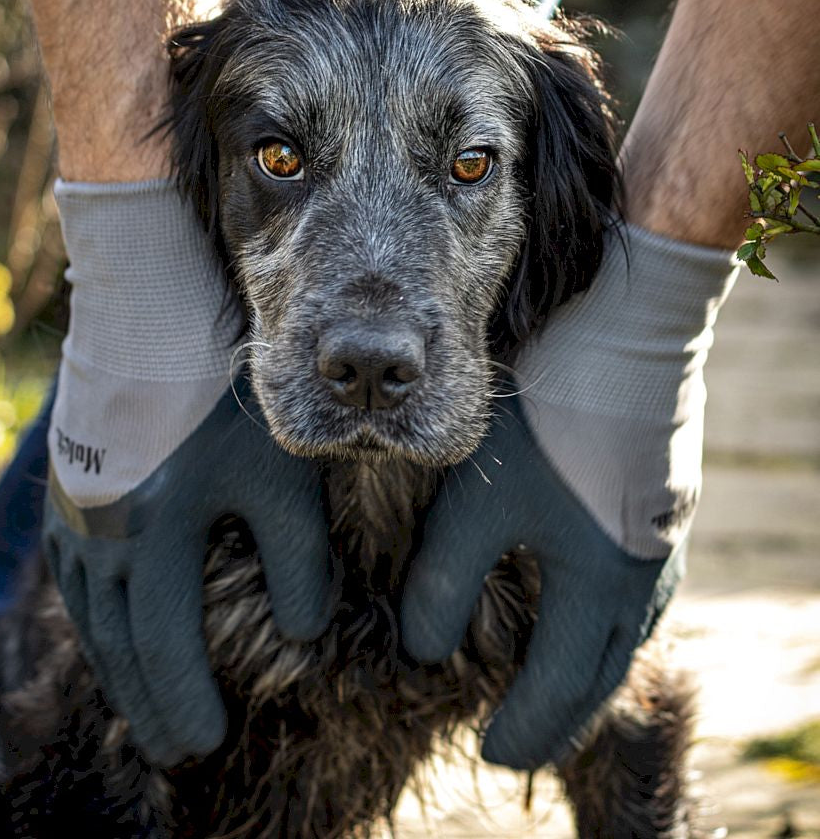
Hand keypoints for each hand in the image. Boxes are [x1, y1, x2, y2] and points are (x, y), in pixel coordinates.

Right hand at [44, 372, 329, 766]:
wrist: (158, 316)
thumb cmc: (230, 396)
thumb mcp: (280, 478)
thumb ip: (298, 561)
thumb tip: (304, 631)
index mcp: (153, 538)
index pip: (165, 648)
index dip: (185, 702)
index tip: (207, 743)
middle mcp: (101, 536)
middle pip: (119, 643)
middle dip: (146, 703)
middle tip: (169, 750)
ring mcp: (77, 510)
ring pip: (90, 613)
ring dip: (116, 666)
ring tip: (139, 704)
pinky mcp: (71, 485)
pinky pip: (71, 571)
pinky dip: (94, 613)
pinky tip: (108, 621)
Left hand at [401, 225, 737, 769]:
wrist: (627, 327)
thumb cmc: (545, 414)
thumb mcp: (477, 501)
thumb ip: (442, 581)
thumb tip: (421, 650)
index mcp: (601, 588)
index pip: (563, 690)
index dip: (525, 728)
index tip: (491, 755)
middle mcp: (644, 576)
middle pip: (607, 673)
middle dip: (564, 715)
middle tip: (525, 739)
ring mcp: (662, 538)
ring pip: (628, 632)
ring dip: (589, 667)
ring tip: (553, 680)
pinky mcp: (662, 502)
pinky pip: (640, 589)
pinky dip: (606, 619)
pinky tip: (581, 600)